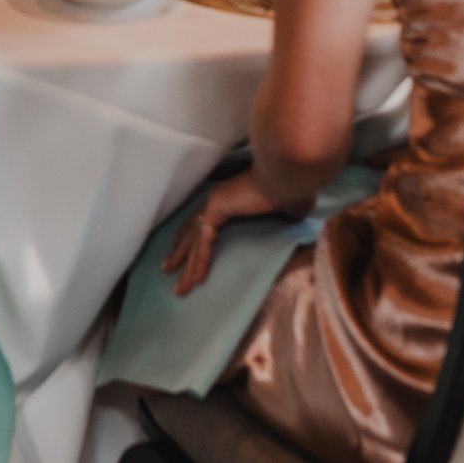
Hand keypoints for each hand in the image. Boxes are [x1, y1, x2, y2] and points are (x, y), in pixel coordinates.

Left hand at [161, 170, 282, 294]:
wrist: (286, 176)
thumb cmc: (289, 190)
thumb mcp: (285, 209)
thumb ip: (283, 214)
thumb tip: (296, 216)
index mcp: (227, 198)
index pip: (202, 220)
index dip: (190, 236)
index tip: (178, 247)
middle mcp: (215, 199)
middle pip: (191, 231)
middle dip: (179, 253)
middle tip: (167, 268)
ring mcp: (213, 203)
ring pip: (194, 241)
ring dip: (186, 266)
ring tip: (178, 287)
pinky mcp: (216, 209)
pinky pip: (204, 243)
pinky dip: (200, 262)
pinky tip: (196, 279)